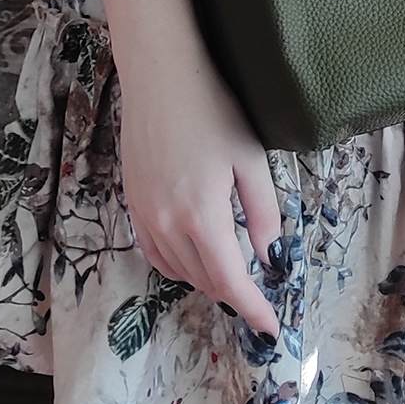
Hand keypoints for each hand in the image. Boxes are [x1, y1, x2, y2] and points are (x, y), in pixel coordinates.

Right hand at [117, 56, 283, 337]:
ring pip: (179, 271)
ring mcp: (145, 216)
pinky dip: (178, 265)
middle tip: (259, 293)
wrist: (160, 76)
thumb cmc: (213, 109)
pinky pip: (155, 254)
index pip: (231, 281)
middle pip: (205, 281)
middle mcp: (168, 225)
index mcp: (203, 216)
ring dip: (208, 279)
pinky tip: (194, 253)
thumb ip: (262, 213)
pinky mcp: (132, 204)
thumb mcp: (250, 159)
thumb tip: (268, 258)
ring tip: (232, 270)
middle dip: (235, 293)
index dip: (254, 309)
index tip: (272, 327)